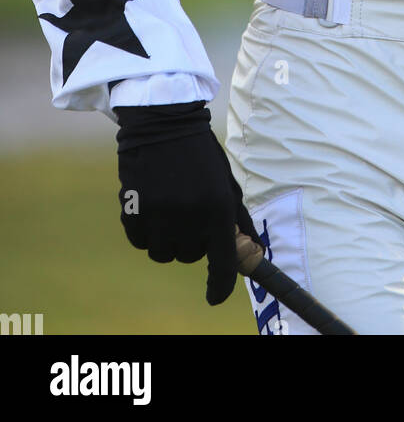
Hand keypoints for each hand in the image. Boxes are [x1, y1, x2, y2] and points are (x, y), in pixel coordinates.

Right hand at [115, 101, 260, 304]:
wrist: (163, 123)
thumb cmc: (201, 154)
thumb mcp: (227, 183)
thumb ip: (238, 220)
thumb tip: (251, 250)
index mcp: (218, 207)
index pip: (221, 262)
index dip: (219, 285)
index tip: (214, 297)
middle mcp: (189, 215)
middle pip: (190, 257)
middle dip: (193, 243)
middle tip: (192, 216)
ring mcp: (159, 214)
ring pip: (163, 254)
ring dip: (168, 240)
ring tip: (171, 210)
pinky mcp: (133, 211)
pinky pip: (140, 242)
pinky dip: (146, 232)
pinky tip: (151, 206)